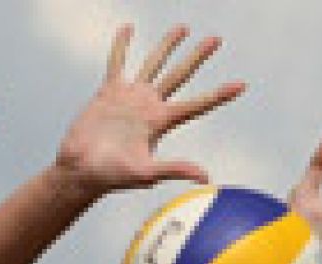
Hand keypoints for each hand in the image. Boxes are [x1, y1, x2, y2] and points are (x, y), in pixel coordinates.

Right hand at [56, 24, 244, 194]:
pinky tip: (128, 28)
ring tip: (182, 28)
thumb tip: (206, 177)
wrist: (80, 169)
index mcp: (161, 122)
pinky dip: (122, 46)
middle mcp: (149, 106)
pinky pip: (117, 63)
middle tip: (215, 39)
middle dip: (197, 57)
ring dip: (168, 46)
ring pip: (153, 64)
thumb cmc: (111, 176)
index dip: (219, 94)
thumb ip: (175, 169)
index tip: (241, 85)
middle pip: (179, 75)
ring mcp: (130, 97)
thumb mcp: (145, 174)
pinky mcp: (109, 93)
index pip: (197, 104)